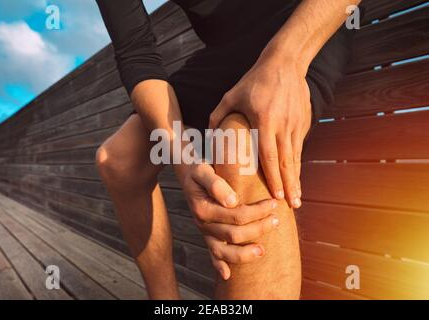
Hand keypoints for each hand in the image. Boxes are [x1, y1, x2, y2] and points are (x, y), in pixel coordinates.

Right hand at [175, 162, 277, 279]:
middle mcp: (203, 224)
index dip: (257, 211)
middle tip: (276, 219)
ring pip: (225, 251)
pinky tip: (227, 275)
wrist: (188, 174)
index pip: (236, 215)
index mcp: (203, 209)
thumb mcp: (203, 170)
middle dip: (258, 228)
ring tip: (263, 250)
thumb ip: (215, 184)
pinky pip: (212, 255)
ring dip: (245, 253)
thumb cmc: (198, 170)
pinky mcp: (206, 236)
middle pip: (235, 234)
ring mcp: (205, 232)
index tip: (273, 203)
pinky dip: (219, 266)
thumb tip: (232, 201)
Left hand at [209, 57, 311, 208]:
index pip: (268, 155)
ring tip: (297, 198)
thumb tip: (208, 137)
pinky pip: (299, 147)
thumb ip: (218, 116)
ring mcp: (295, 123)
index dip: (273, 178)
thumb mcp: (231, 95)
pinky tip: (297, 177)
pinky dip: (298, 164)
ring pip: (296, 157)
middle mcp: (282, 125)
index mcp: (263, 120)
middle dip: (289, 186)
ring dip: (297, 179)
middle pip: (286, 162)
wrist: (285, 63)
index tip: (275, 196)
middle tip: (292, 206)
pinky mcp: (303, 121)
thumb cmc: (254, 80)